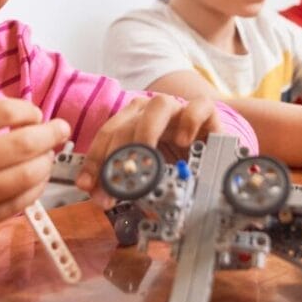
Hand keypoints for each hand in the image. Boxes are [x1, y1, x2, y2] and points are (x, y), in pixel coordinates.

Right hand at [0, 98, 70, 286]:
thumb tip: (20, 123)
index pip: (0, 111)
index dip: (28, 110)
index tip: (36, 114)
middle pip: (23, 143)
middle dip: (51, 135)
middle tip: (62, 130)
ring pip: (26, 177)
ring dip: (45, 165)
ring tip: (47, 159)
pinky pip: (14, 206)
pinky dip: (32, 192)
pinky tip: (34, 184)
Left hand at [75, 94, 221, 199]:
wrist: (214, 156)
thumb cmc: (177, 165)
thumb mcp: (148, 176)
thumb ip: (126, 182)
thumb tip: (100, 196)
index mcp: (133, 121)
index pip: (107, 134)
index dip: (96, 159)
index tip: (87, 184)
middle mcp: (152, 112)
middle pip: (128, 123)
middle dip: (117, 157)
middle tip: (116, 187)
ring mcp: (179, 109)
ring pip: (159, 105)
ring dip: (147, 134)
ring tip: (146, 163)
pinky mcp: (206, 112)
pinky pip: (198, 107)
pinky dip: (189, 121)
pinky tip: (183, 142)